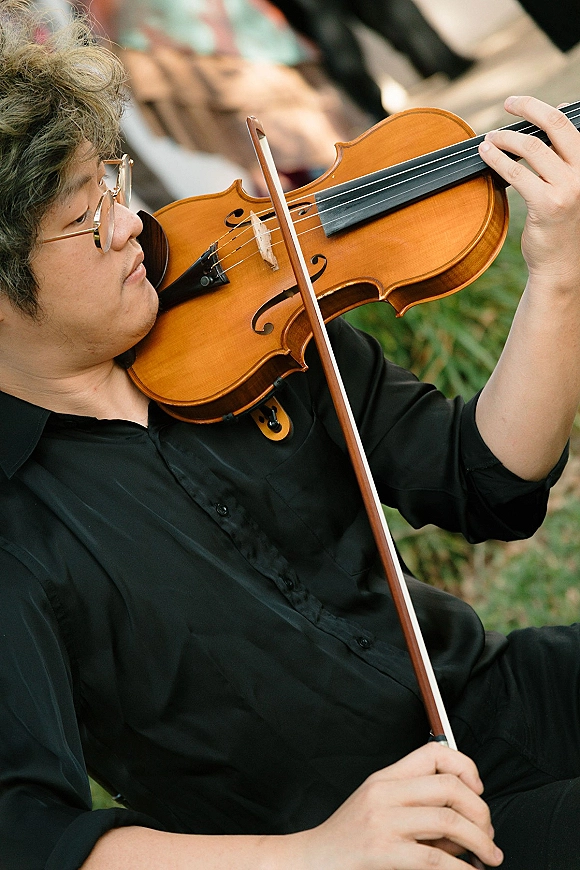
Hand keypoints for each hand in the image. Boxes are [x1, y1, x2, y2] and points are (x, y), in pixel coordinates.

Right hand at [288, 742, 502, 868]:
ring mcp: (383, 822)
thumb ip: (416, 805)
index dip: (466, 768)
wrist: (312, 861)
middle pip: (448, 787)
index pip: (434, 753)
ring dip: (479, 841)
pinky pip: (434, 859)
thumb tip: (467, 818)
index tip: (478, 791)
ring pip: (448, 821)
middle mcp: (384, 793)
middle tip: (488, 834)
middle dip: (481, 812)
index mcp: (385, 777)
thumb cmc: (349, 839)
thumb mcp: (378, 807)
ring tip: (488, 856)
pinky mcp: (382, 853)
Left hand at [478, 95, 579, 292]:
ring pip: (532, 148)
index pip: (566, 124)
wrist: (561, 264)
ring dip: (506, 138)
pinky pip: (518, 174)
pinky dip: (498, 160)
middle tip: (507, 103)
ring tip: (490, 137)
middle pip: (554, 126)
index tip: (519, 102)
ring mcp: (567, 188)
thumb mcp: (568, 185)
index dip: (541, 108)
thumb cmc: (562, 225)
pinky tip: (486, 154)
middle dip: (528, 108)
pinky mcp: (547, 205)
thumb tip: (553, 118)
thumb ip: (562, 158)